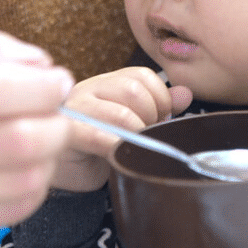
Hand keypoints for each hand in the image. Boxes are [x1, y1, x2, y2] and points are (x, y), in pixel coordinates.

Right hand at [0, 26, 74, 240]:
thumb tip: (42, 64)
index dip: (37, 87)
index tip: (59, 81)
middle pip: (10, 141)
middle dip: (54, 126)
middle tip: (60, 115)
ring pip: (16, 182)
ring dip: (49, 160)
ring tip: (46, 141)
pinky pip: (6, 212)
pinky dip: (32, 189)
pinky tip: (26, 169)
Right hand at [52, 67, 192, 191]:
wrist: (62, 171)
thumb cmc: (96, 148)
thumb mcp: (132, 124)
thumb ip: (158, 108)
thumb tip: (185, 94)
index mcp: (108, 82)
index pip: (143, 76)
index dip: (160, 99)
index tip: (160, 121)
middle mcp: (90, 88)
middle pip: (134, 90)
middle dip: (150, 117)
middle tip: (146, 136)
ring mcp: (76, 108)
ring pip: (120, 114)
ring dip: (135, 135)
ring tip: (131, 147)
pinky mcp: (66, 132)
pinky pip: (98, 136)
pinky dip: (115, 147)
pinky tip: (116, 155)